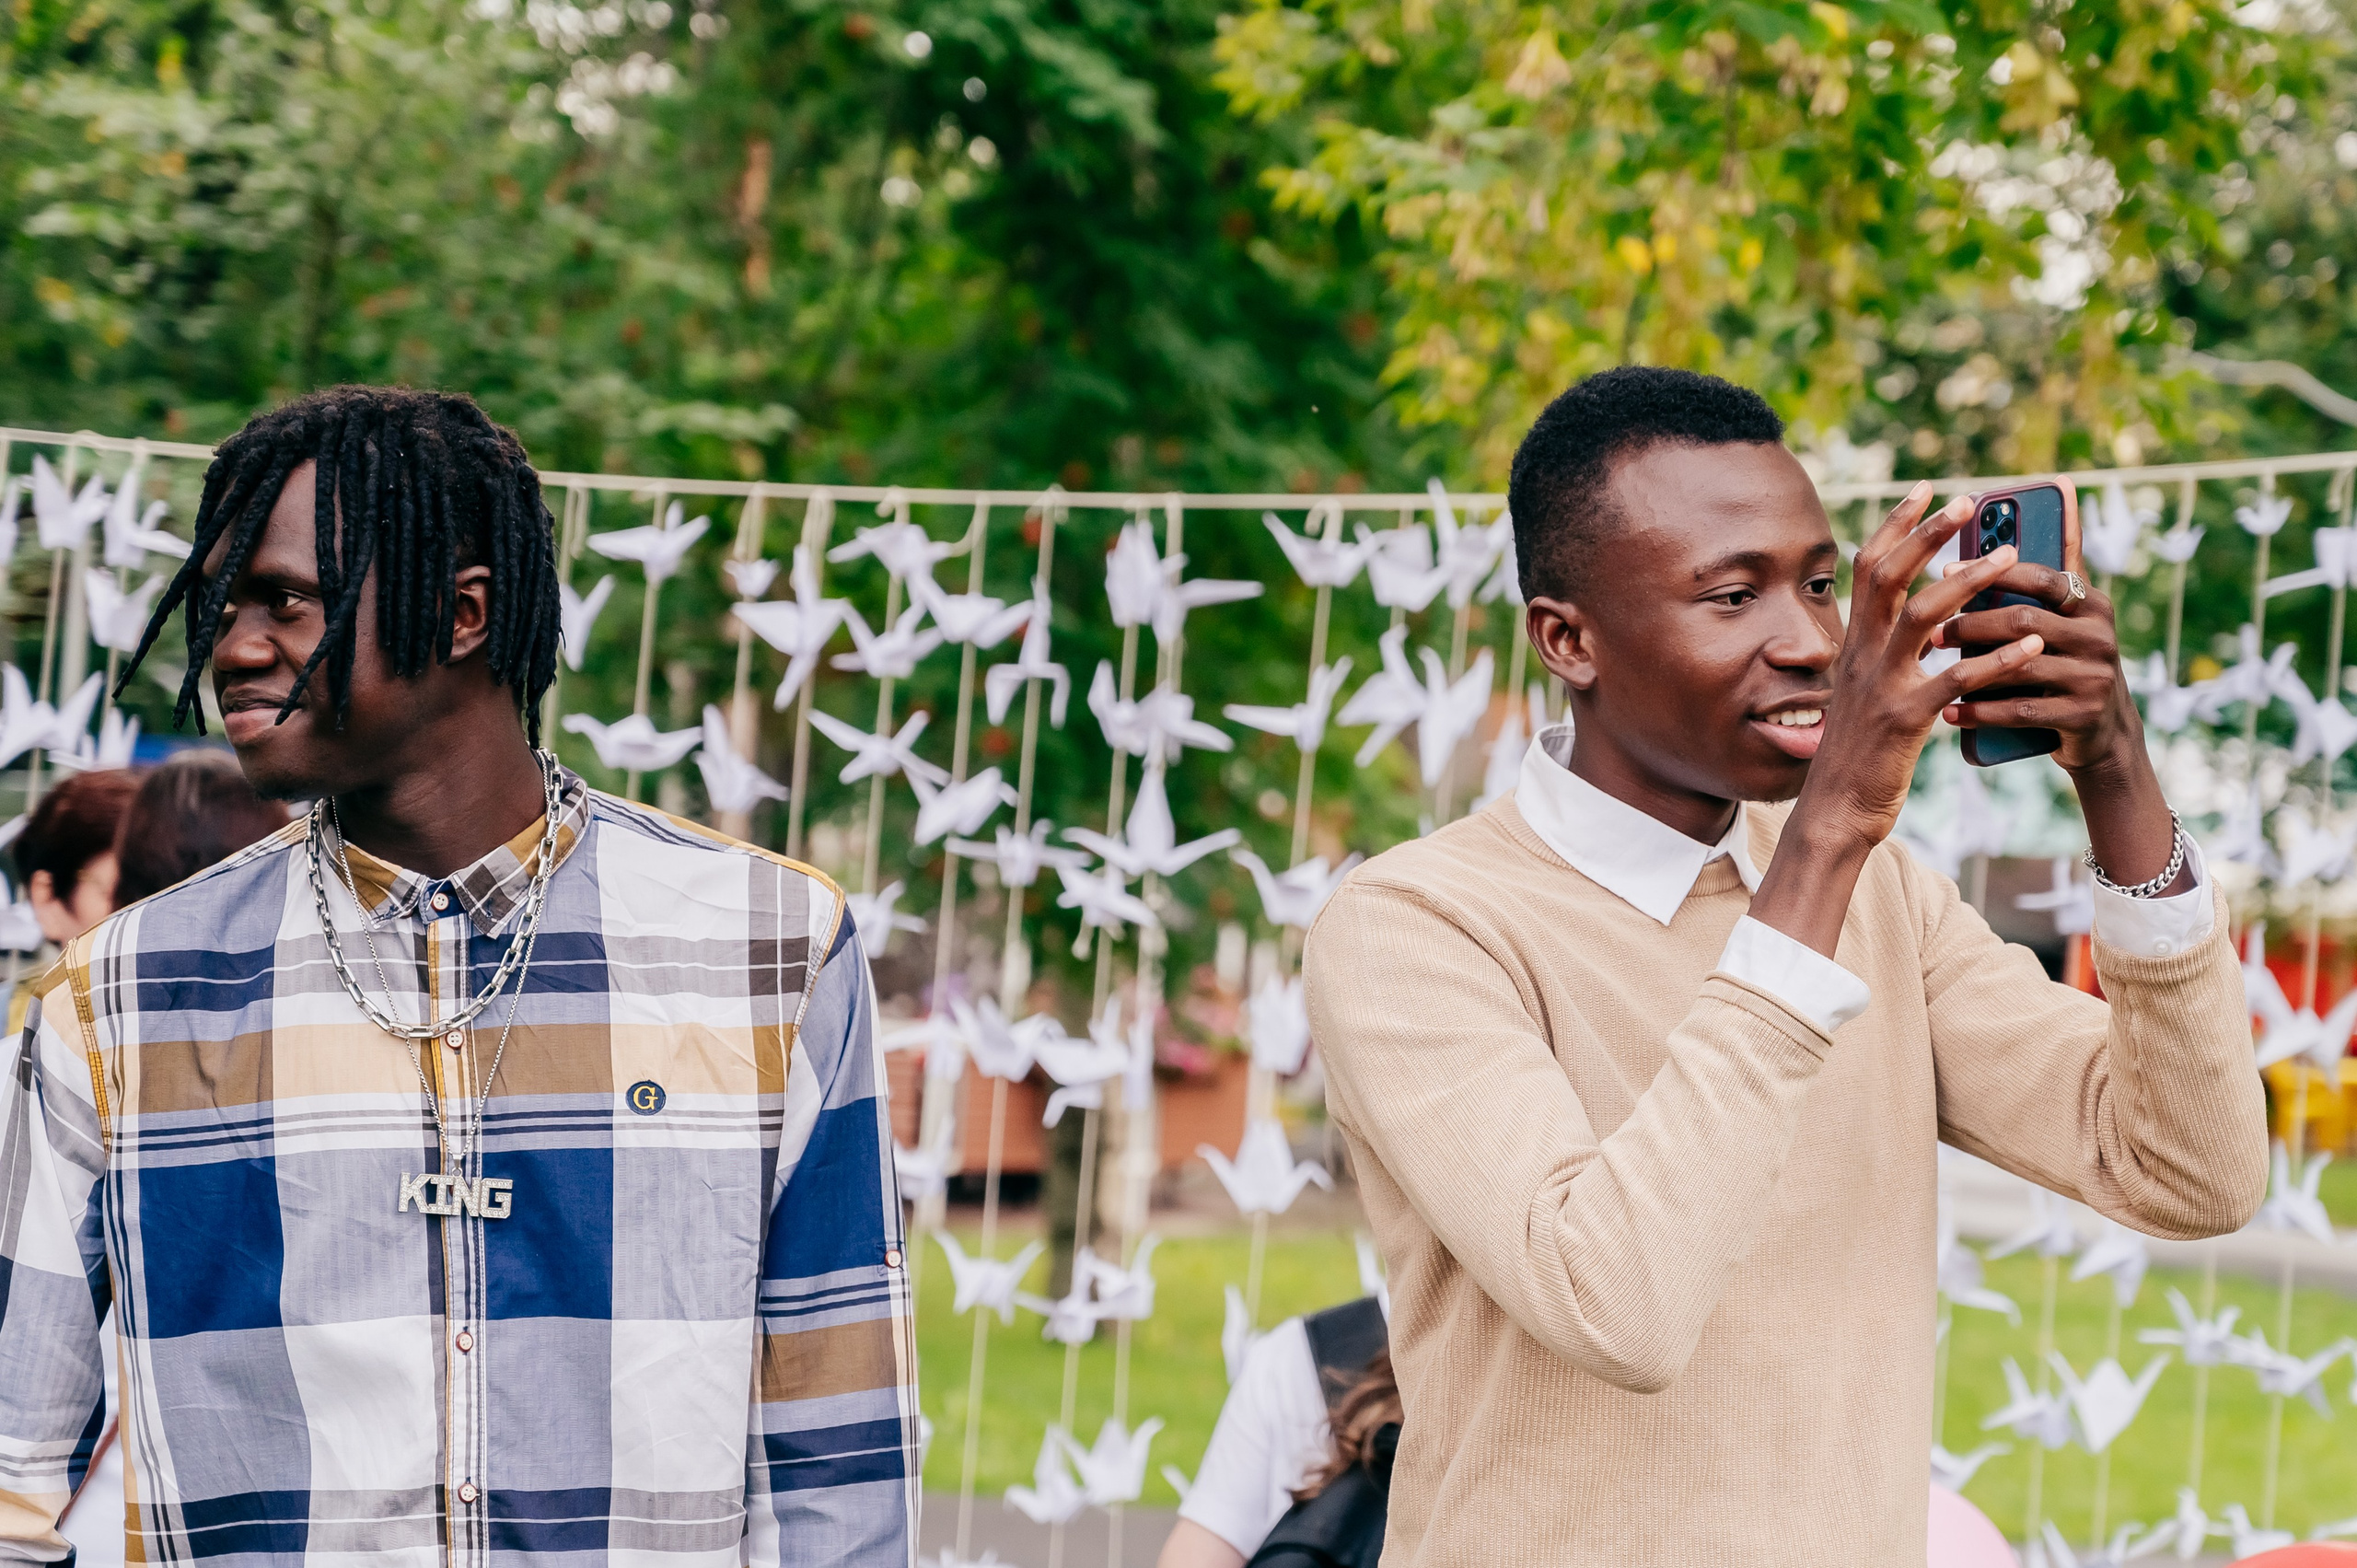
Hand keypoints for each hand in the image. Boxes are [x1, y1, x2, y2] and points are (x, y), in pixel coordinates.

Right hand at [1795, 484, 2045, 848]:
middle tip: (1967, 502)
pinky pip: (1955, 679)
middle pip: (1889, 577)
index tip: (1926, 489)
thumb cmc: (1859, 749)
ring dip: (1968, 582)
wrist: (1837, 807)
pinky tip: (2033, 646)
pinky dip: (1997, 659)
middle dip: (1928, 534)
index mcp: (1855, 644)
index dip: (1896, 524)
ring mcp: (1883, 685)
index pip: (1868, 568)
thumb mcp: (1862, 689)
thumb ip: (1880, 651)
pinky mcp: (1906, 719)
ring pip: (1922, 616)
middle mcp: (1863, 655)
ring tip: (2009, 558)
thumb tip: (1908, 617)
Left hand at [1934, 564, 2185, 887]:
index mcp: (2092, 604)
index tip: (1944, 567)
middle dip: (1972, 623)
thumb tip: (2062, 486)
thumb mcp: (2068, 613)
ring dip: (1971, 666)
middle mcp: (2100, 637)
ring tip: (1934, 665)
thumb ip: (2057, 560)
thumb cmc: (2066, 660)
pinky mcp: (2082, 716)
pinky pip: (2021, 710)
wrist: (2101, 733)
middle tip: (1930, 629)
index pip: (2043, 577)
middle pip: (2024, 621)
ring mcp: (2095, 678)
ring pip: (2020, 666)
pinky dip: (1982, 711)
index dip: (1993, 571)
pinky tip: (1949, 710)